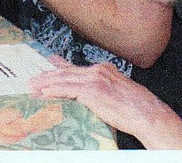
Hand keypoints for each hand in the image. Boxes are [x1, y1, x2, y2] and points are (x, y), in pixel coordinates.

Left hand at [30, 62, 181, 149]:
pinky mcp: (92, 90)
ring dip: (46, 84)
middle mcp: (98, 70)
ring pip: (63, 79)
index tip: (48, 68)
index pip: (76, 68)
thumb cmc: (137, 108)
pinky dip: (53, 91)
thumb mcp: (118, 92)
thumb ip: (103, 89)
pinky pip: (66, 89)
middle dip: (48, 76)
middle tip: (34, 80)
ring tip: (33, 87)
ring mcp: (94, 79)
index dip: (59, 69)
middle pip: (66, 72)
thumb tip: (90, 95)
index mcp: (104, 69)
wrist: (147, 114)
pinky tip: (43, 93)